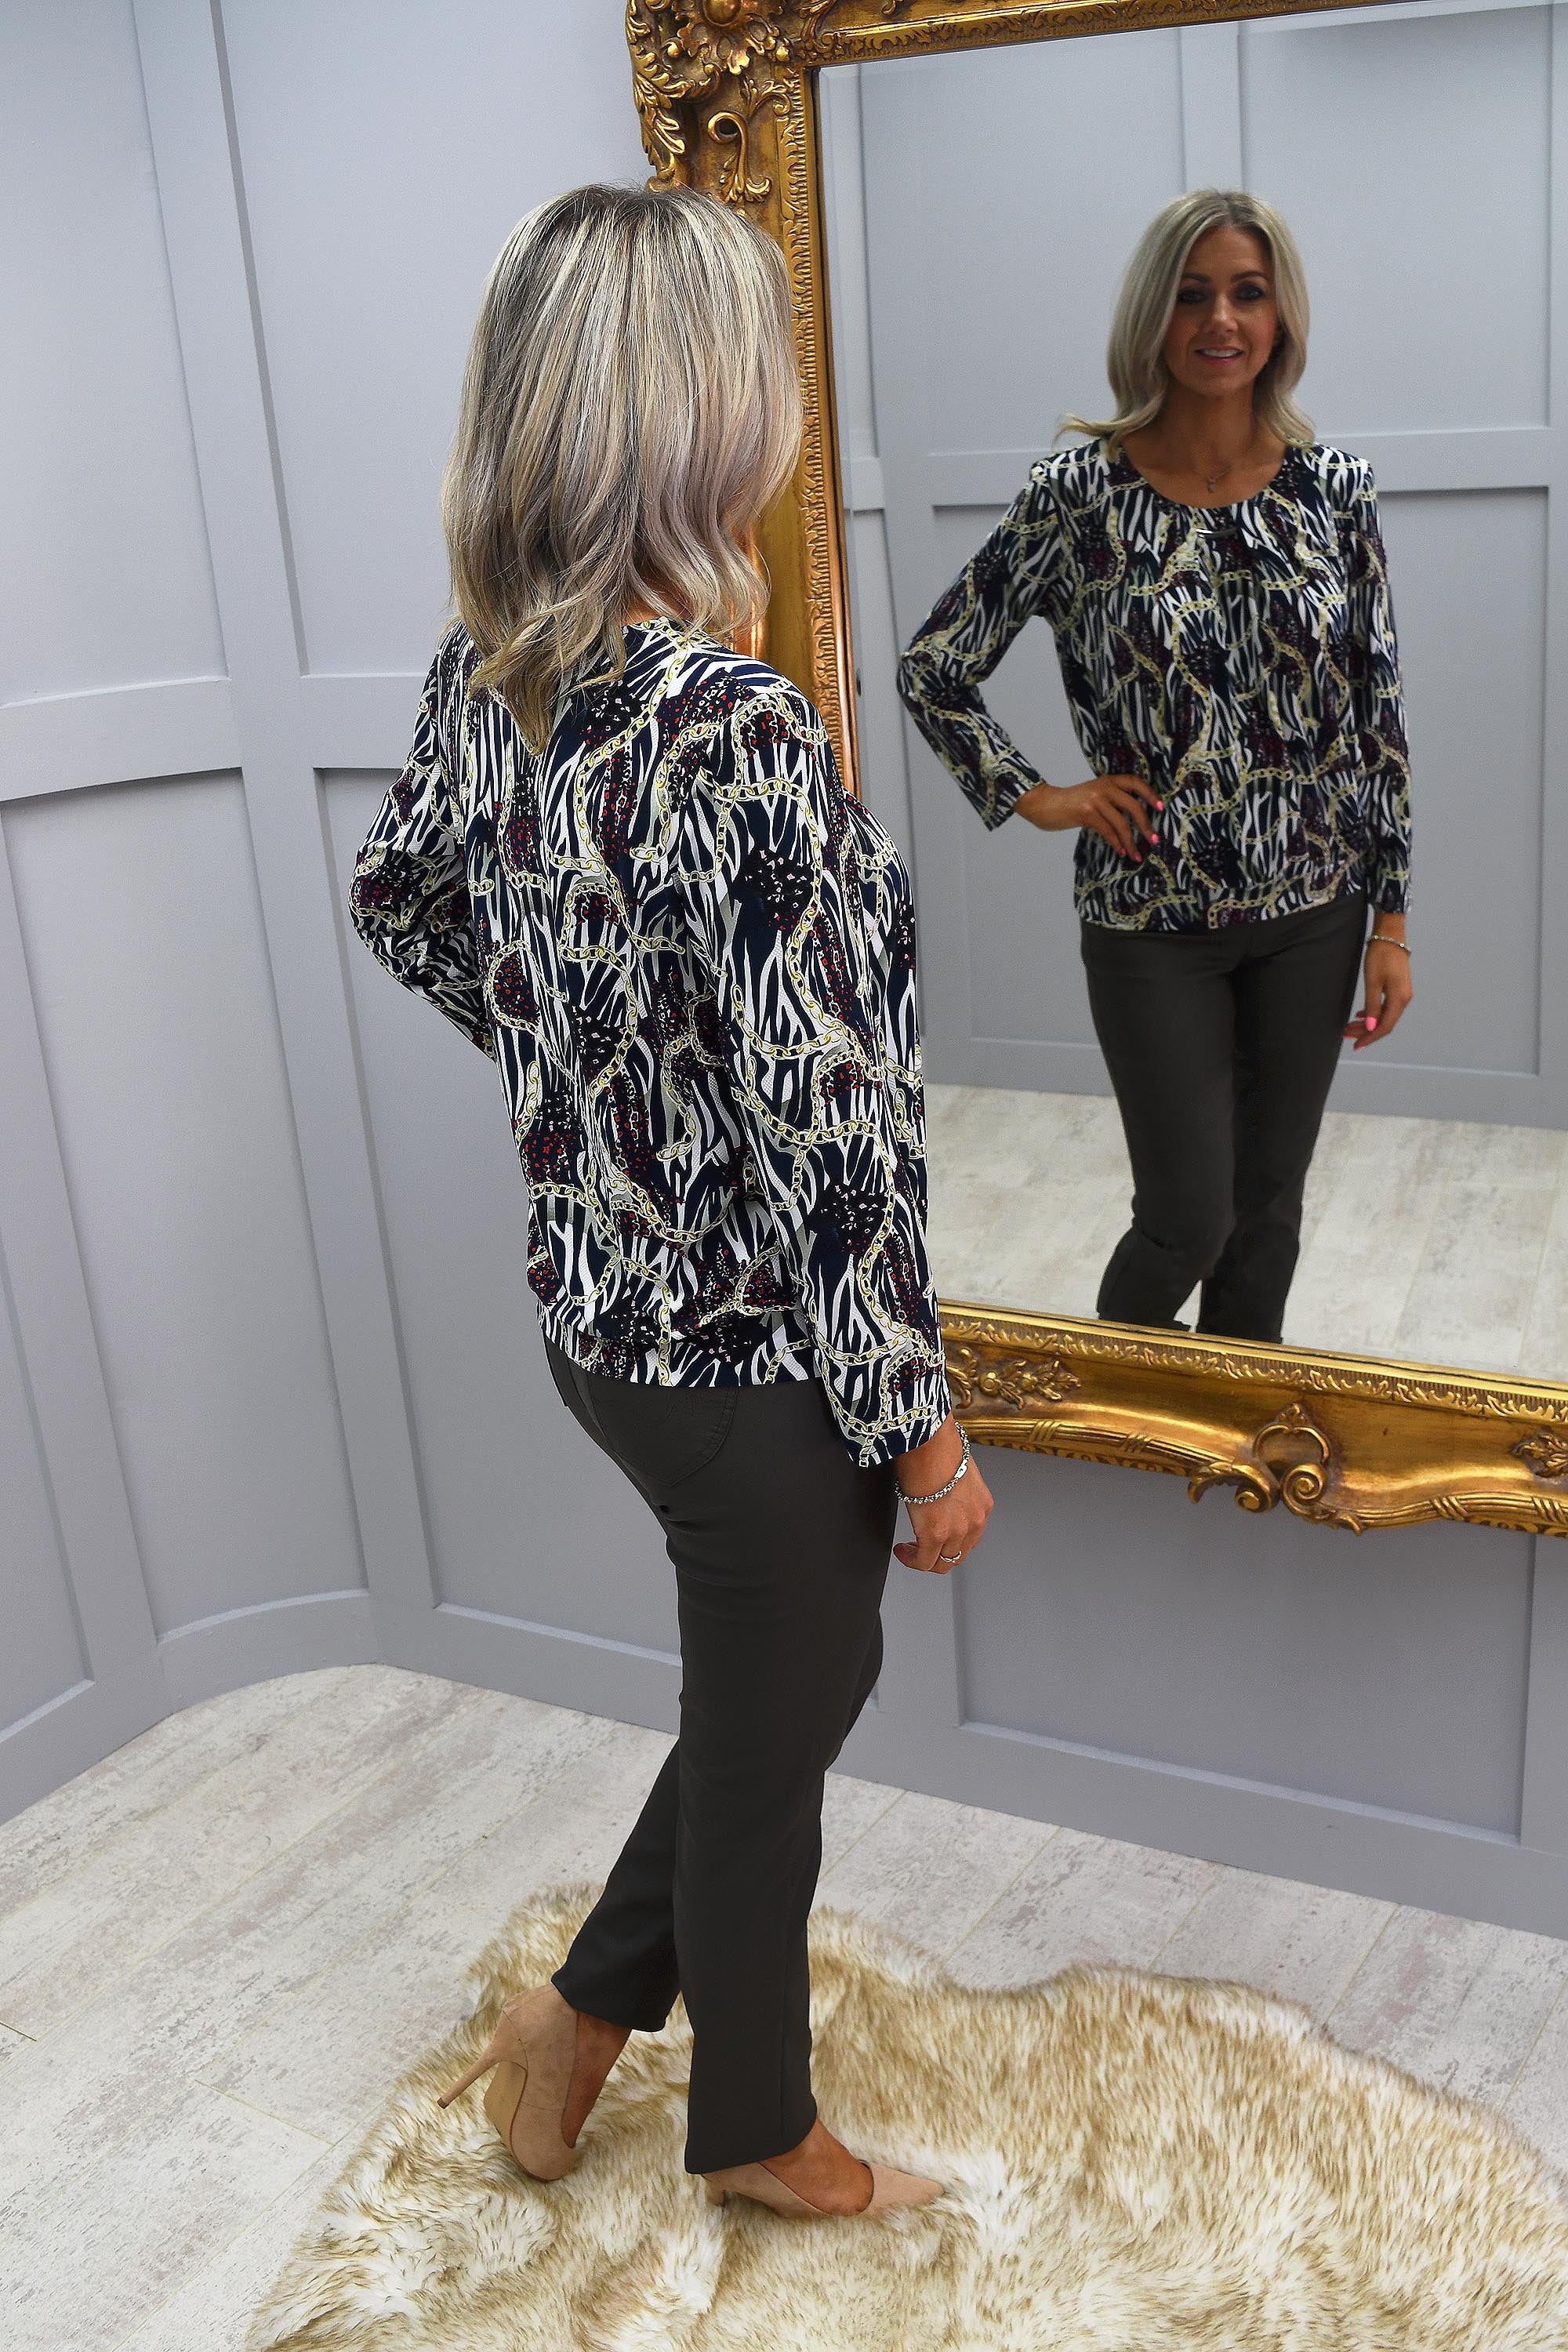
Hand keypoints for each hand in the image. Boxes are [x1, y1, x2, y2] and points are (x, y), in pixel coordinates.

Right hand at [891, 1413, 992, 1574]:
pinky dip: (911, 1560)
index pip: (971, 1537)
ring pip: (942, 1562)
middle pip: (958, 1554)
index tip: (936, 1538)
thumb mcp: (955, 1473)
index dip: (951, 1541)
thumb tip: (936, 1493)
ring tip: (909, 1550)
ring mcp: (957, 1530)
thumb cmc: (937, 1446)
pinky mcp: (935, 1534)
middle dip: (938, 1555)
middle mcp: (975, 1520)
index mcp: (981, 1504)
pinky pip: (923, 1562)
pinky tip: (902, 1550)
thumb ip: (952, 1491)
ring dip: (923, 1559)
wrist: (929, 1440)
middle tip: (919, 1548)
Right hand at [1014, 774, 1162, 860]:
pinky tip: (1121, 851)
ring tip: (1136, 854)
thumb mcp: (1093, 794)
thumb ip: (1111, 800)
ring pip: (1121, 823)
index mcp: (1108, 780)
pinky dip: (1116, 842)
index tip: (1161, 807)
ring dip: (1131, 841)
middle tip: (1153, 839)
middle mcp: (1104, 787)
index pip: (1135, 783)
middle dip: (1145, 825)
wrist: (1044, 804)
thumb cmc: (1070, 803)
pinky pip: (1107, 830)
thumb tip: (1133, 817)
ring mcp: (1095, 799)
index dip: (1150, 794)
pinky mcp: (1086, 813)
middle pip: (1133, 806)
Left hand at [1347, 923, 1412, 1049]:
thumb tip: (1371, 1027)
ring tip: (1350, 1026)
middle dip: (1365, 1031)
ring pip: (1384, 1016)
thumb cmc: (1380, 956)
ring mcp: (1402, 994)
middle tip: (1346, 1034)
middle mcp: (1403, 999)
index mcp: (1399, 999)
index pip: (1384, 1026)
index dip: (1370, 1037)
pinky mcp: (1398, 988)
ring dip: (1368, 1023)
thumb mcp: (1372, 982)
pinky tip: (1360, 1015)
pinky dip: (1372, 1013)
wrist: (1390, 936)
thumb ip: (1372, 1006)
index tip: (1356, 1045)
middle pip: (1384, 1023)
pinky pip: (1385, 1007)